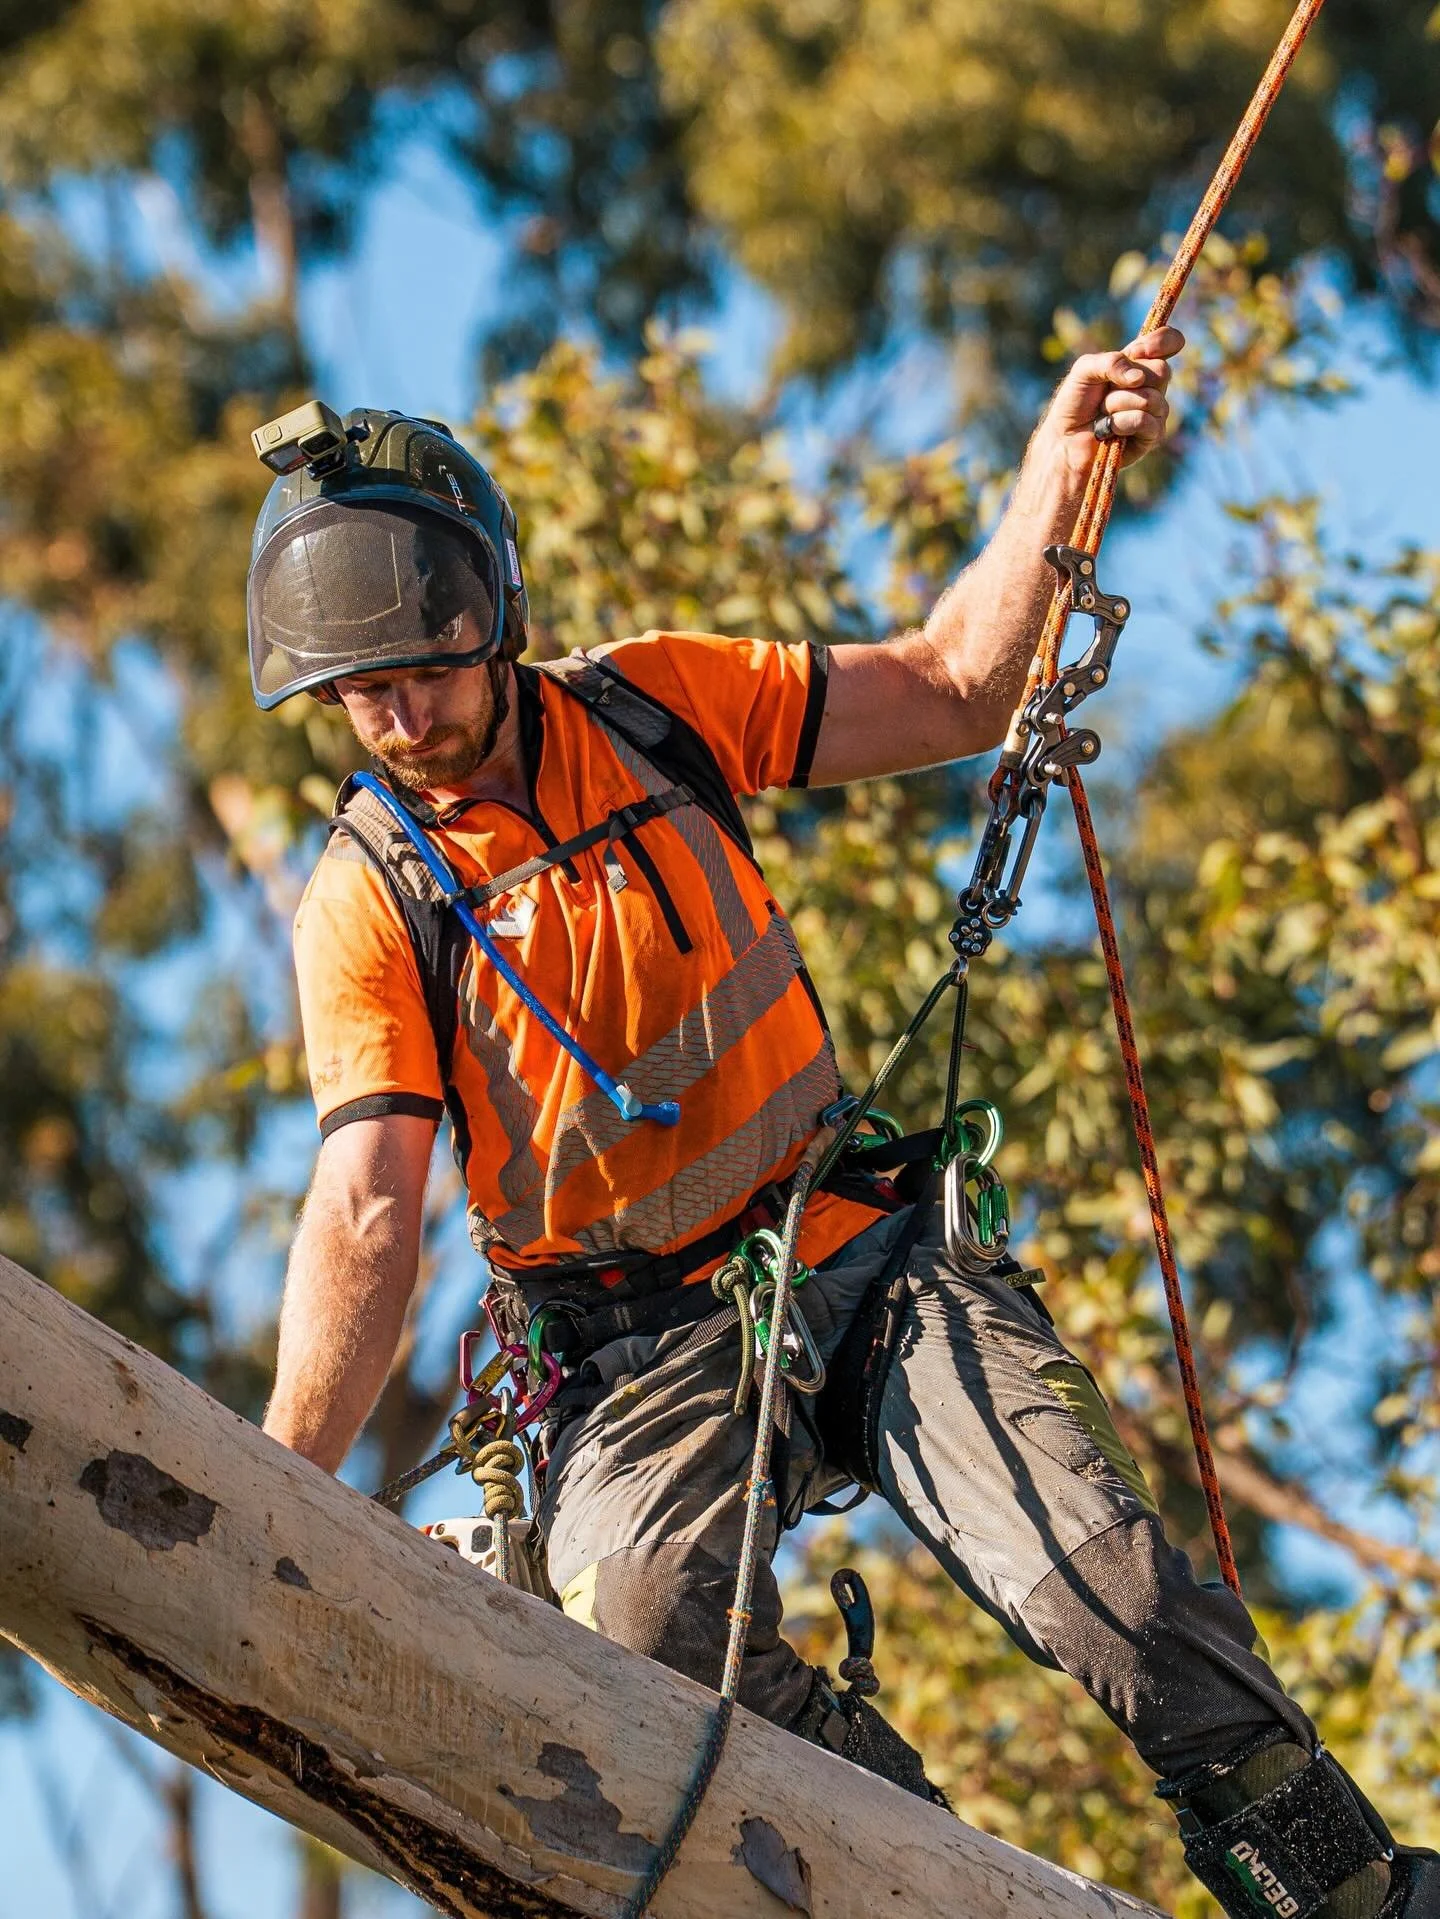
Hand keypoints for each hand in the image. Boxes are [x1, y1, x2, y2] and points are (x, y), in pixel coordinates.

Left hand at [1045, 326, 1182, 472]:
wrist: (1065, 439)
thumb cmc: (1075, 402)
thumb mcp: (1085, 369)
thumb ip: (1111, 362)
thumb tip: (1139, 378)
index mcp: (1140, 363)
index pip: (1170, 341)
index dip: (1162, 341)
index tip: (1137, 351)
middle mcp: (1153, 385)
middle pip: (1162, 371)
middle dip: (1126, 382)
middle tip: (1105, 393)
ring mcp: (1156, 411)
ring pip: (1150, 399)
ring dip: (1117, 404)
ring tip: (1103, 414)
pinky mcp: (1152, 436)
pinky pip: (1144, 420)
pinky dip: (1121, 422)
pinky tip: (1110, 429)